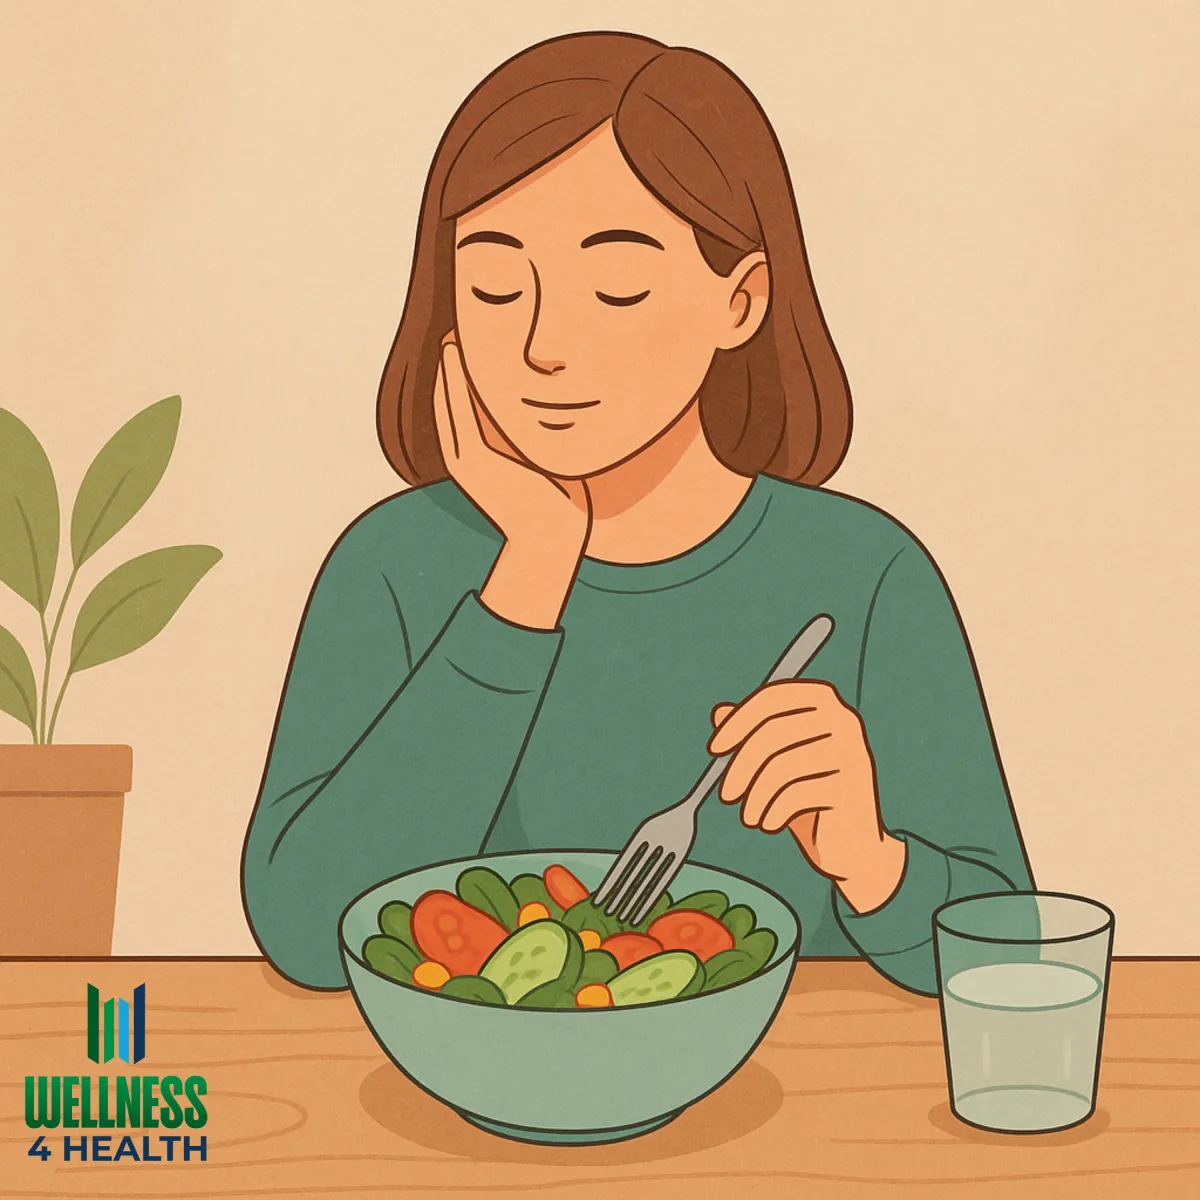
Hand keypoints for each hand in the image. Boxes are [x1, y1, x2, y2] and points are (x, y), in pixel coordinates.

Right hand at [434, 334, 589, 628]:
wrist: (553, 540)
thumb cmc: (561, 507)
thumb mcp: (548, 463)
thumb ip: (544, 440)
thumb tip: (568, 416)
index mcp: (483, 460)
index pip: (465, 413)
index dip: (463, 382)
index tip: (469, 352)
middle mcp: (467, 460)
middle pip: (450, 405)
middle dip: (451, 371)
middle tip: (452, 335)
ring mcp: (467, 461)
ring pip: (449, 405)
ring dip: (447, 371)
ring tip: (448, 339)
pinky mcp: (474, 460)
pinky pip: (458, 412)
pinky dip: (453, 383)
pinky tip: (454, 355)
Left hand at [708, 681, 906, 912]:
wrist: (851, 846)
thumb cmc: (810, 796)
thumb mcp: (776, 763)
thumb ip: (752, 735)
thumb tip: (719, 712)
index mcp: (824, 702)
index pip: (773, 697)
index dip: (738, 721)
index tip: (715, 749)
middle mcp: (844, 720)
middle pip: (774, 732)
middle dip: (741, 766)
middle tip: (726, 795)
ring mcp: (852, 752)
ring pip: (783, 765)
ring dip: (755, 797)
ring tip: (749, 817)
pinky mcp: (852, 787)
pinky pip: (797, 794)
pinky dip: (773, 812)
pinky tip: (769, 824)